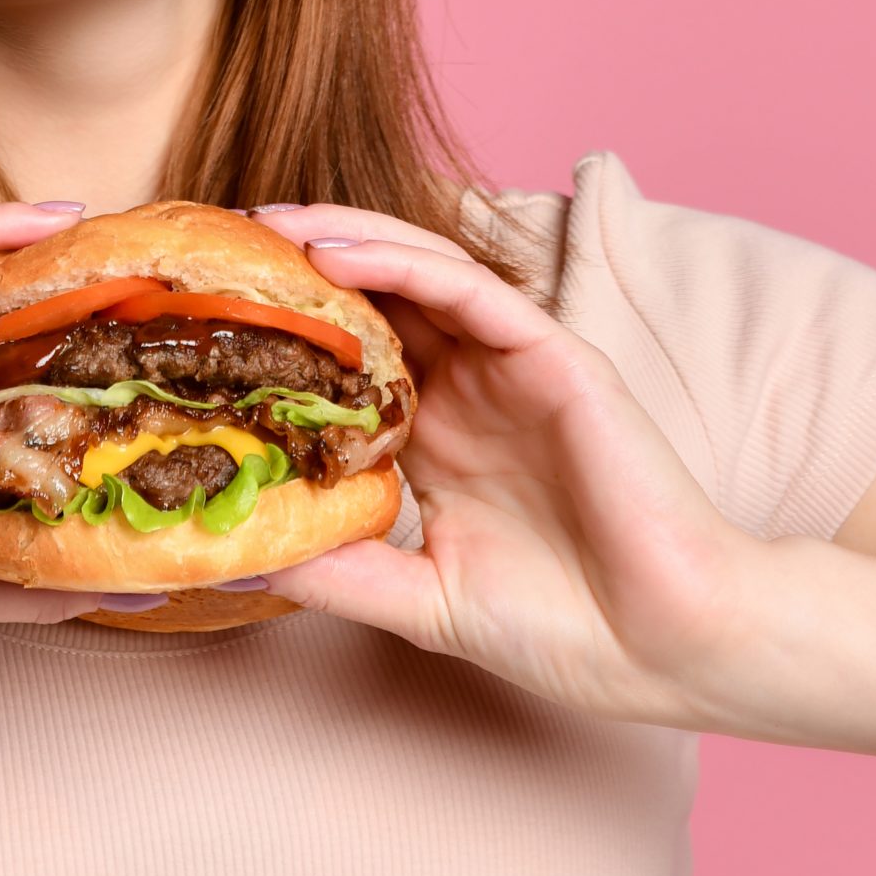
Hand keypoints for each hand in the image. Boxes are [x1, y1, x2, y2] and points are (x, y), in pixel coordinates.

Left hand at [246, 205, 781, 729]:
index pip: (350, 368)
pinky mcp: (556, 357)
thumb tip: (245, 563)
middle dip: (297, 272)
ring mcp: (513, 371)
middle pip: (375, 306)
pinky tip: (338, 251)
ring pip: (417, 277)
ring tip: (264, 228)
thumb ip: (345, 574)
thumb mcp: (424, 602)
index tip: (204, 324)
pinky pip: (470, 289)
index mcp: (441, 444)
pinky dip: (403, 261)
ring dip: (340, 241)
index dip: (283, 339)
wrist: (672, 648)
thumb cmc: (572, 634)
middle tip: (216, 248)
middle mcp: (472, 395)